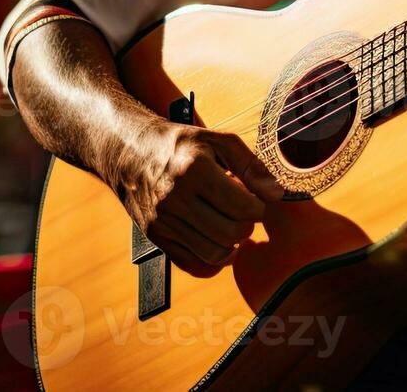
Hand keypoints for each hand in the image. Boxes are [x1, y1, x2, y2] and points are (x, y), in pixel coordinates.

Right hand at [114, 121, 284, 277]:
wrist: (129, 152)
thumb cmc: (181, 145)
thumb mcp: (218, 141)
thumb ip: (252, 166)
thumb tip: (277, 194)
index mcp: (194, 170)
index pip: (243, 207)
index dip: (259, 207)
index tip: (256, 200)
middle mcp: (175, 198)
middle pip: (231, 233)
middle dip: (248, 225)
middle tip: (245, 213)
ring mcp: (163, 221)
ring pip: (215, 253)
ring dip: (233, 245)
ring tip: (233, 227)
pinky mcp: (156, 237)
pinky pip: (193, 265)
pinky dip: (213, 262)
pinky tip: (219, 244)